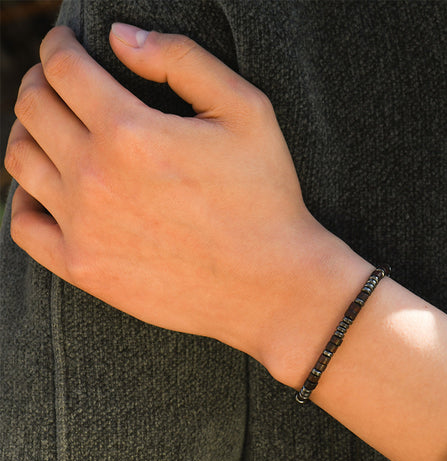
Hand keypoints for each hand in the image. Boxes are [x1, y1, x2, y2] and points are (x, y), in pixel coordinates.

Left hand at [4, 24, 361, 375]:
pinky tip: (48, 189)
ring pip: (20, 160)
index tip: (65, 44)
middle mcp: (95, 178)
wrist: (271, 285)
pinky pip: (24, 224)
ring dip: (27, 131)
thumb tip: (120, 37)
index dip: (58, 45)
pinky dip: (24, 196)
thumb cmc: (267, 199)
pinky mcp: (85, 268)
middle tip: (59, 82)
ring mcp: (84, 228)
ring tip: (50, 129)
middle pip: (32, 107)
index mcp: (131, 133)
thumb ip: (182, 60)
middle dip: (40, 81)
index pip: (63, 68)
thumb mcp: (247, 112)